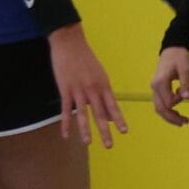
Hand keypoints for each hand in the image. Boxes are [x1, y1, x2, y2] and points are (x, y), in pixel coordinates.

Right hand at [48, 26, 127, 148]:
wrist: (69, 43)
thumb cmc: (86, 59)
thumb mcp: (100, 74)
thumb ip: (104, 93)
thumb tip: (110, 112)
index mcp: (104, 85)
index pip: (113, 106)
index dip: (118, 119)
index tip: (124, 131)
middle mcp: (93, 89)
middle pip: (100, 113)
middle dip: (105, 130)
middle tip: (110, 145)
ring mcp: (78, 90)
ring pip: (83, 114)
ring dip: (85, 130)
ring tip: (88, 143)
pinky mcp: (65, 89)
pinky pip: (66, 110)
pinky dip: (66, 123)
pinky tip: (66, 135)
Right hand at [150, 46, 188, 125]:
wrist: (172, 49)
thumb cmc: (180, 58)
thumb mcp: (186, 69)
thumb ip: (186, 84)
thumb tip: (187, 98)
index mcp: (160, 82)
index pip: (167, 102)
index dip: (177, 102)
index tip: (185, 94)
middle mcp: (154, 87)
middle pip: (160, 109)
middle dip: (172, 118)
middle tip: (186, 122)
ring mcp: (154, 88)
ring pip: (159, 108)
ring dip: (170, 115)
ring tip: (183, 121)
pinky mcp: (157, 89)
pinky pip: (161, 103)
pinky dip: (169, 109)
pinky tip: (178, 108)